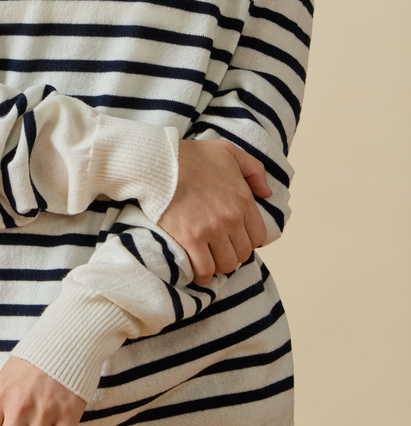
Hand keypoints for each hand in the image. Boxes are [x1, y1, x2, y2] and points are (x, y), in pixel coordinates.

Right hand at [158, 139, 271, 283]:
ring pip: (226, 264)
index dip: (246, 239)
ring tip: (207, 257)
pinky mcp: (190, 239)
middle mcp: (232, 217)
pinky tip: (196, 268)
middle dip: (231, 252)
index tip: (233, 237)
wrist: (159, 162)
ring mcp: (212, 229)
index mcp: (243, 199)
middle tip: (217, 247)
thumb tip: (267, 192)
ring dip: (218, 264)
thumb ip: (254, 169)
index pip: (258, 236)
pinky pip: (204, 269)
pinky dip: (202, 274)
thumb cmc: (191, 156)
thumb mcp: (228, 151)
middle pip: (243, 253)